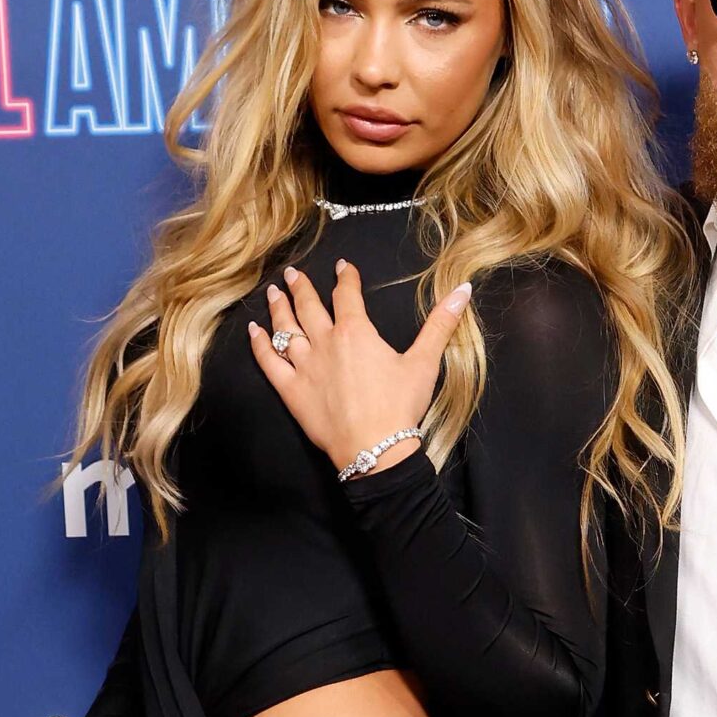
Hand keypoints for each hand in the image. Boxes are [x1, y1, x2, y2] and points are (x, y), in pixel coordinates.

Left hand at [247, 260, 471, 474]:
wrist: (375, 449)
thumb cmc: (400, 405)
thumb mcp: (425, 362)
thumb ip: (441, 324)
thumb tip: (463, 289)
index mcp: (356, 332)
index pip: (347, 295)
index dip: (345, 278)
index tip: (342, 267)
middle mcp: (325, 342)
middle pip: (309, 307)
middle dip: (300, 287)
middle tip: (291, 274)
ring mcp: (304, 366)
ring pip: (285, 329)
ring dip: (278, 308)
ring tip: (272, 293)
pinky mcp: (291, 390)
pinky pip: (269, 362)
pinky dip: (259, 344)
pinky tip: (253, 332)